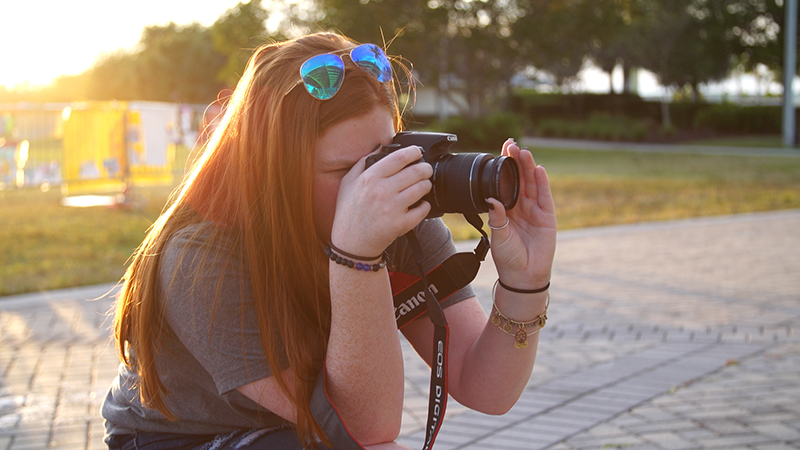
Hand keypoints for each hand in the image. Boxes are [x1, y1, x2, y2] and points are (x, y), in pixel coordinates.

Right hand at [331, 145, 432, 255]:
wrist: (351, 245)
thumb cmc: (349, 212)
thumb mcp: (348, 183)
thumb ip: (362, 163)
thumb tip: (380, 148)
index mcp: (370, 178)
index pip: (399, 158)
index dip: (413, 152)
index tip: (417, 152)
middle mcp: (382, 191)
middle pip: (416, 171)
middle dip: (425, 168)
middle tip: (426, 169)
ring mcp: (392, 208)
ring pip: (422, 188)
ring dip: (426, 184)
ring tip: (424, 185)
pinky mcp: (401, 224)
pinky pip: (423, 209)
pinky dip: (426, 205)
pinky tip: (421, 204)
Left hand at [486, 139, 556, 288]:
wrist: (522, 276)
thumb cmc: (508, 258)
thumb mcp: (498, 235)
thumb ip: (496, 217)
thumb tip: (491, 199)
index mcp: (506, 209)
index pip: (505, 183)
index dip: (505, 167)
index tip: (501, 150)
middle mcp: (521, 207)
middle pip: (520, 179)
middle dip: (516, 161)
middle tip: (512, 145)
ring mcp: (535, 210)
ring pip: (531, 184)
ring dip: (528, 167)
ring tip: (524, 152)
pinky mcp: (547, 217)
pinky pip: (544, 197)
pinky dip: (542, 183)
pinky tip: (539, 170)